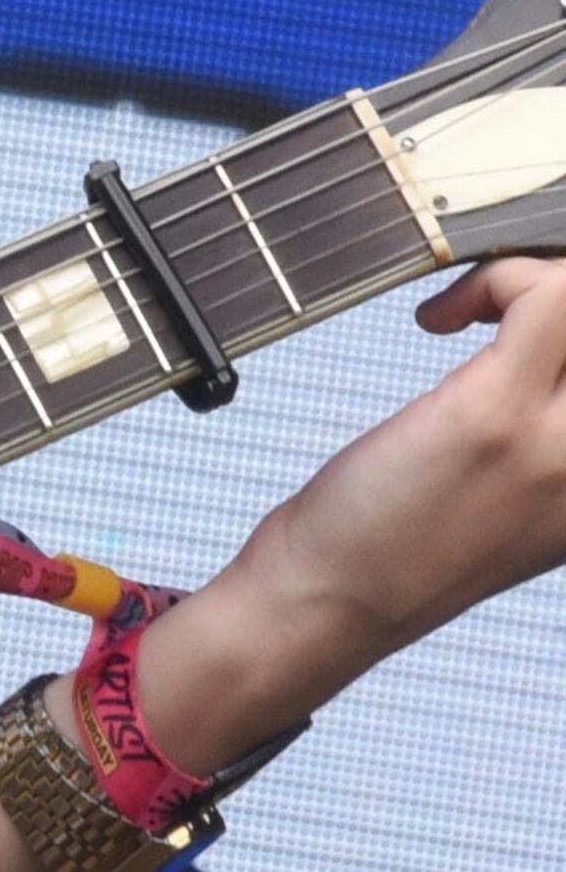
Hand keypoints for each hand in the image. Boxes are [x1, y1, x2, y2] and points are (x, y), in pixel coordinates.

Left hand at [138, 254, 565, 766]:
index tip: (547, 319)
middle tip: (517, 304)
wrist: (337, 600)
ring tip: (480, 310)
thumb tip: (557, 377)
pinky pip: (543, 297)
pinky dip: (494, 281)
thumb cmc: (412, 549)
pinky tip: (440, 320)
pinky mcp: (496, 413)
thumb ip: (556, 451)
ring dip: (537, 281)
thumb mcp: (524, 506)